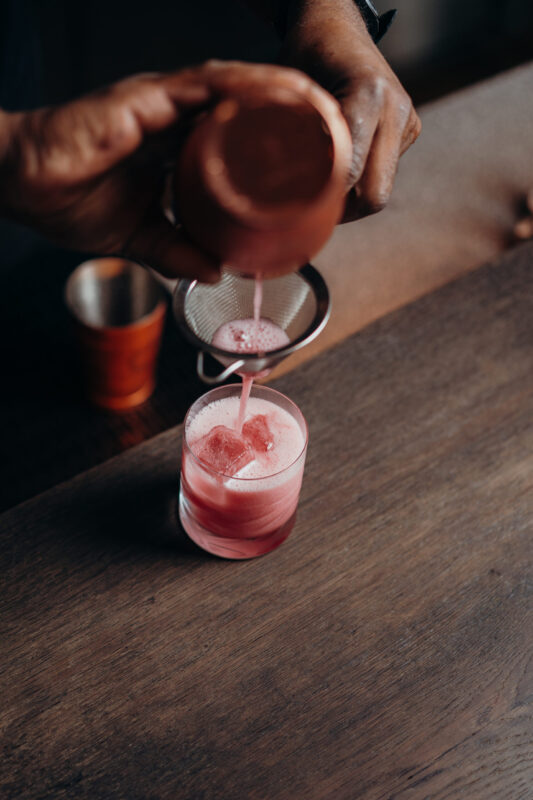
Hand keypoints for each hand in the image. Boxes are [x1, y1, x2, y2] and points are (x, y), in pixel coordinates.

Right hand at [0, 63, 314, 281]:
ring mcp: (162, 103)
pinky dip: (247, 88)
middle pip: (247, 106)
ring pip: (237, 87)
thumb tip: (218, 269)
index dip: (279, 142)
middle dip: (294, 115)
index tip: (316, 159)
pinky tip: (281, 94)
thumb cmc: (69, 201)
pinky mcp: (146, 98)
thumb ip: (178, 250)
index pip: (239, 136)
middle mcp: (175, 117)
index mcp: (176, 146)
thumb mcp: (140, 237)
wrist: (19, 182)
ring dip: (284, 94)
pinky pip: (206, 85)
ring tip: (324, 108)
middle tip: (335, 130)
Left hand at [281, 0, 420, 220]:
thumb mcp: (293, 90)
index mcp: (368, 94)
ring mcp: (408, 121)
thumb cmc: (304, 54)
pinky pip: (385, 174)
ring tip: (319, 188)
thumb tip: (281, 191)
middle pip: (376, 194)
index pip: (350, 172)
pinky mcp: (411, 130)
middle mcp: (395, 109)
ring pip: (381, 189)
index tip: (299, 209)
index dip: (325, 198)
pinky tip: (338, 165)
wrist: (337, 26)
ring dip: (351, 197)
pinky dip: (360, 180)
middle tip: (311, 210)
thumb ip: (294, 136)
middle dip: (344, 210)